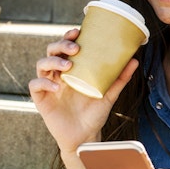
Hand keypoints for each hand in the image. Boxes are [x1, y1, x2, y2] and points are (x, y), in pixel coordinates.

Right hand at [28, 28, 139, 153]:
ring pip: (41, 64)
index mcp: (73, 70)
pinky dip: (43, 83)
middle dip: (61, 45)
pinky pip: (35, 86)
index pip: (66, 47)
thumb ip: (120, 78)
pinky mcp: (41, 99)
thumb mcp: (109, 94)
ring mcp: (48, 86)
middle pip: (52, 51)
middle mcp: (59, 75)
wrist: (85, 137)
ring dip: (53, 61)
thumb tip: (134, 60)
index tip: (78, 31)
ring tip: (67, 66)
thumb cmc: (94, 114)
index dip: (68, 37)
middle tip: (75, 49)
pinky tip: (56, 87)